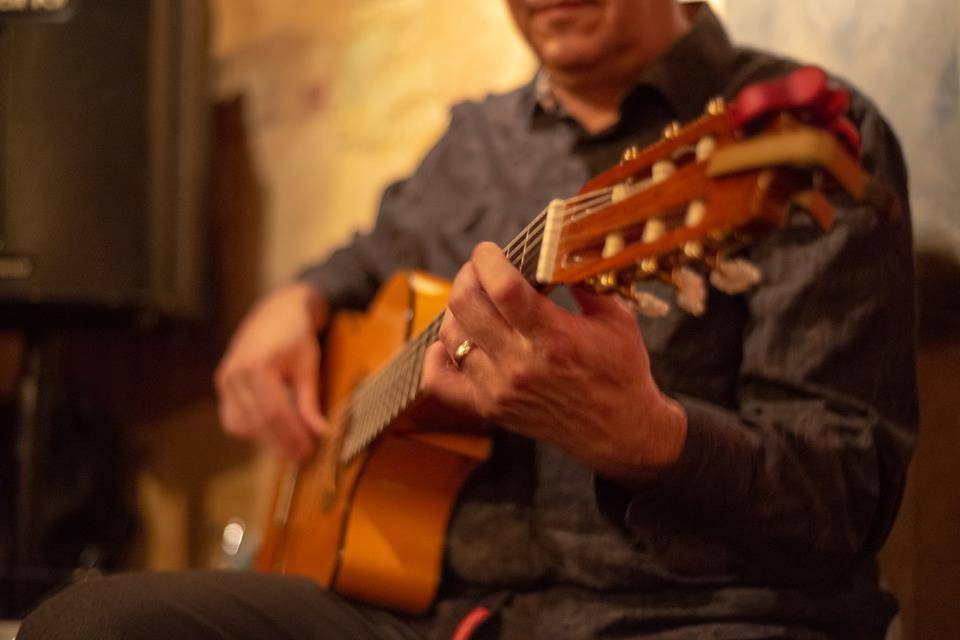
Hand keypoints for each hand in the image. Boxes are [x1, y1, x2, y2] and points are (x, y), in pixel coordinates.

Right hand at [214, 282, 328, 459]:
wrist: (277, 311)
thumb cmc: (297, 336)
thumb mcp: (309, 367)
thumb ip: (310, 402)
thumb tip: (320, 434)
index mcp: (257, 365)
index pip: (274, 413)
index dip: (292, 436)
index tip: (309, 451)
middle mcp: (234, 373)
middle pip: (257, 422)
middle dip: (281, 443)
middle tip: (302, 457)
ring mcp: (224, 379)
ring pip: (242, 425)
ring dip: (266, 440)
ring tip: (291, 447)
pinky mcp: (223, 384)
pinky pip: (234, 418)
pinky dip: (252, 430)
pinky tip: (272, 433)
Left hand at [421, 242, 686, 485]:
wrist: (620, 432)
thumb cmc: (621, 372)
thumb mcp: (616, 318)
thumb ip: (585, 282)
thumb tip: (558, 249)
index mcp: (554, 337)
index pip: (502, 288)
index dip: (487, 260)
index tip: (488, 250)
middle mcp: (520, 364)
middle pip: (466, 306)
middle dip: (467, 277)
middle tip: (479, 271)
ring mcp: (500, 390)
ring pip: (451, 336)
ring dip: (457, 311)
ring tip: (475, 303)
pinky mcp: (490, 409)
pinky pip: (440, 381)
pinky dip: (438, 356)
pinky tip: (451, 341)